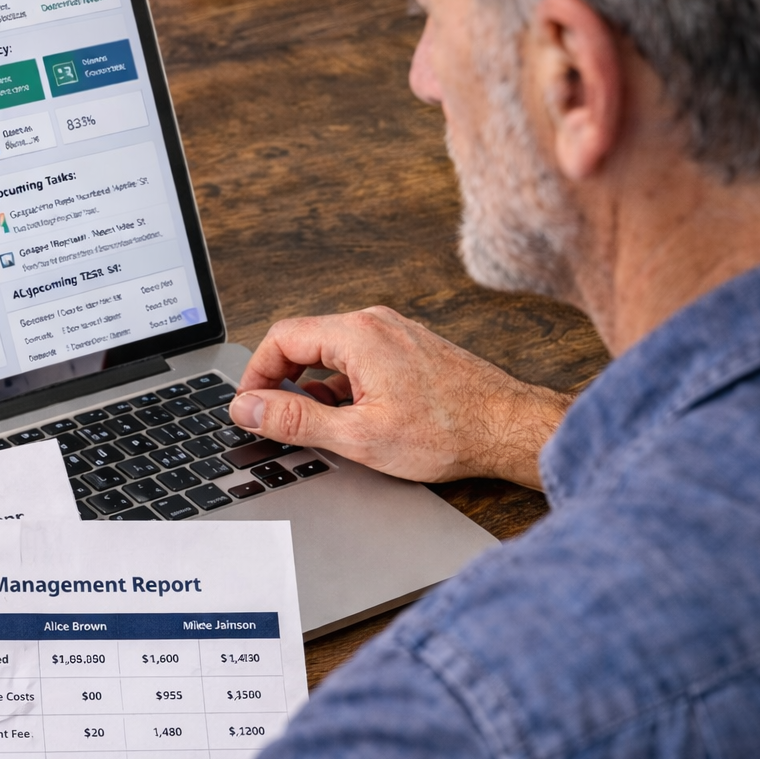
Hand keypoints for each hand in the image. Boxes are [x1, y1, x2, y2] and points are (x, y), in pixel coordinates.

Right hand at [229, 307, 571, 488]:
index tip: (250, 406)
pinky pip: (356, 357)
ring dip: (310, 384)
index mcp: (358, 334)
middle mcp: (375, 322)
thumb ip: (296, 420)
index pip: (281, 338)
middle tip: (271, 418)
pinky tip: (348, 416)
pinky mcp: (408, 348)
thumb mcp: (359, 436)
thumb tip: (250, 409)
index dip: (256, 375)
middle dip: (280, 380)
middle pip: (303, 340)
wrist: (509, 430)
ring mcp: (394, 333)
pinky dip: (339, 384)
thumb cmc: (449, 432)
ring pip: (330, 350)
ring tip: (312, 424)